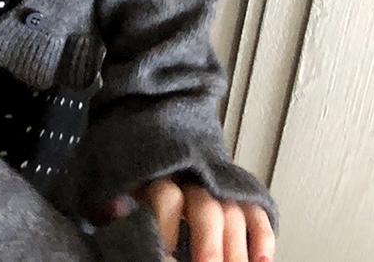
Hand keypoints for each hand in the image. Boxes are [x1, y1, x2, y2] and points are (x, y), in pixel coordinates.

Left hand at [91, 178, 274, 261]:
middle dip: (208, 246)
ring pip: (233, 213)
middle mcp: (191, 177)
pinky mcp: (237, 194)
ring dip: (236, 250)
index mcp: (157, 173)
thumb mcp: (113, 181)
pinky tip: (262, 261)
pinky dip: (263, 236)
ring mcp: (217, 186)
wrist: (155, 124)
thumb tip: (115, 208)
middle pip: (206, 208)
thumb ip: (111, 199)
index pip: (167, 195)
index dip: (166, 225)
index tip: (164, 249)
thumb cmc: (132, 171)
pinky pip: (256, 211)